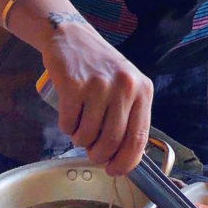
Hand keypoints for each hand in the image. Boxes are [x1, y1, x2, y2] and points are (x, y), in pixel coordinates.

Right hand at [41, 14, 152, 175]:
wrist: (72, 36)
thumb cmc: (100, 67)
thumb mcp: (125, 87)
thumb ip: (129, 116)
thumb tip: (122, 158)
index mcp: (142, 90)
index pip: (138, 139)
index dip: (125, 162)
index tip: (114, 170)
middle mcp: (124, 87)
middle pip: (111, 141)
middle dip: (98, 155)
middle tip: (91, 152)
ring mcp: (99, 85)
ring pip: (87, 135)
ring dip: (79, 140)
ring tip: (79, 127)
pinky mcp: (74, 84)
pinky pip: (68, 123)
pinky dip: (65, 127)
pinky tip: (68, 116)